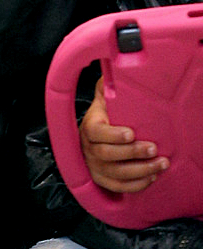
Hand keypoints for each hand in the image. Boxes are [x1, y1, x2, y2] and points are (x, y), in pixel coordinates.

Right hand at [80, 76, 166, 194]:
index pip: (96, 133)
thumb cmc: (109, 110)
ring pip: (114, 173)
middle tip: (154, 149)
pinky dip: (135, 185)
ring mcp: (94, 165)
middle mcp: (88, 148)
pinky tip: (152, 177)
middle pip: (106, 155)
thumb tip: (118, 61)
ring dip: (140, 171)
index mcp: (90, 126)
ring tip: (161, 164)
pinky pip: (117, 187)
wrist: (99, 129)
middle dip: (132, 154)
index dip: (113, 135)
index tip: (131, 133)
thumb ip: (110, 81)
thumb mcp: (106, 93)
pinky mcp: (101, 178)